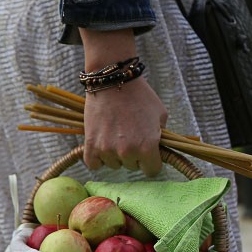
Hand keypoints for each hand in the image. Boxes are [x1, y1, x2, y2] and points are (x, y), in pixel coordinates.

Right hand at [79, 28, 167, 176]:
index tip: (149, 153)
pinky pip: (94, 164)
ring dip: (115, 155)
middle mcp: (128, 152)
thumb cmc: (141, 96)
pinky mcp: (91, 145)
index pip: (152, 171)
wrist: (114, 80)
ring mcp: (108, 150)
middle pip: (132, 167)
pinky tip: (102, 145)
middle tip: (130, 135)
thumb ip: (161, 137)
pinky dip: (97, 158)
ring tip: (115, 134)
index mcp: (148, 147)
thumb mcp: (161, 116)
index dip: (152, 161)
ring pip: (114, 165)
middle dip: (134, 155)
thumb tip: (159, 150)